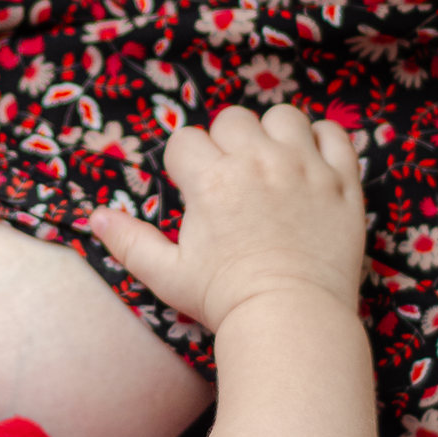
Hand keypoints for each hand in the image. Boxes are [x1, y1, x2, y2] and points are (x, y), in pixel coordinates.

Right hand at [90, 104, 364, 334]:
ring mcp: (304, 168)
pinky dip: (322, 141)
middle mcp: (257, 162)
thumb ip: (130, 243)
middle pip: (233, 120)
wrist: (291, 320)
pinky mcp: (342, 182)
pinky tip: (312, 164)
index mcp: (211, 181)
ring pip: (283, 117)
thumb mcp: (168, 275)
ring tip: (273, 166)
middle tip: (234, 180)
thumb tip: (95, 218)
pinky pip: (333, 134)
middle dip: (227, 144)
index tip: (196, 191)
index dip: (186, 164)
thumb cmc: (225, 300)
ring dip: (274, 135)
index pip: (186, 141)